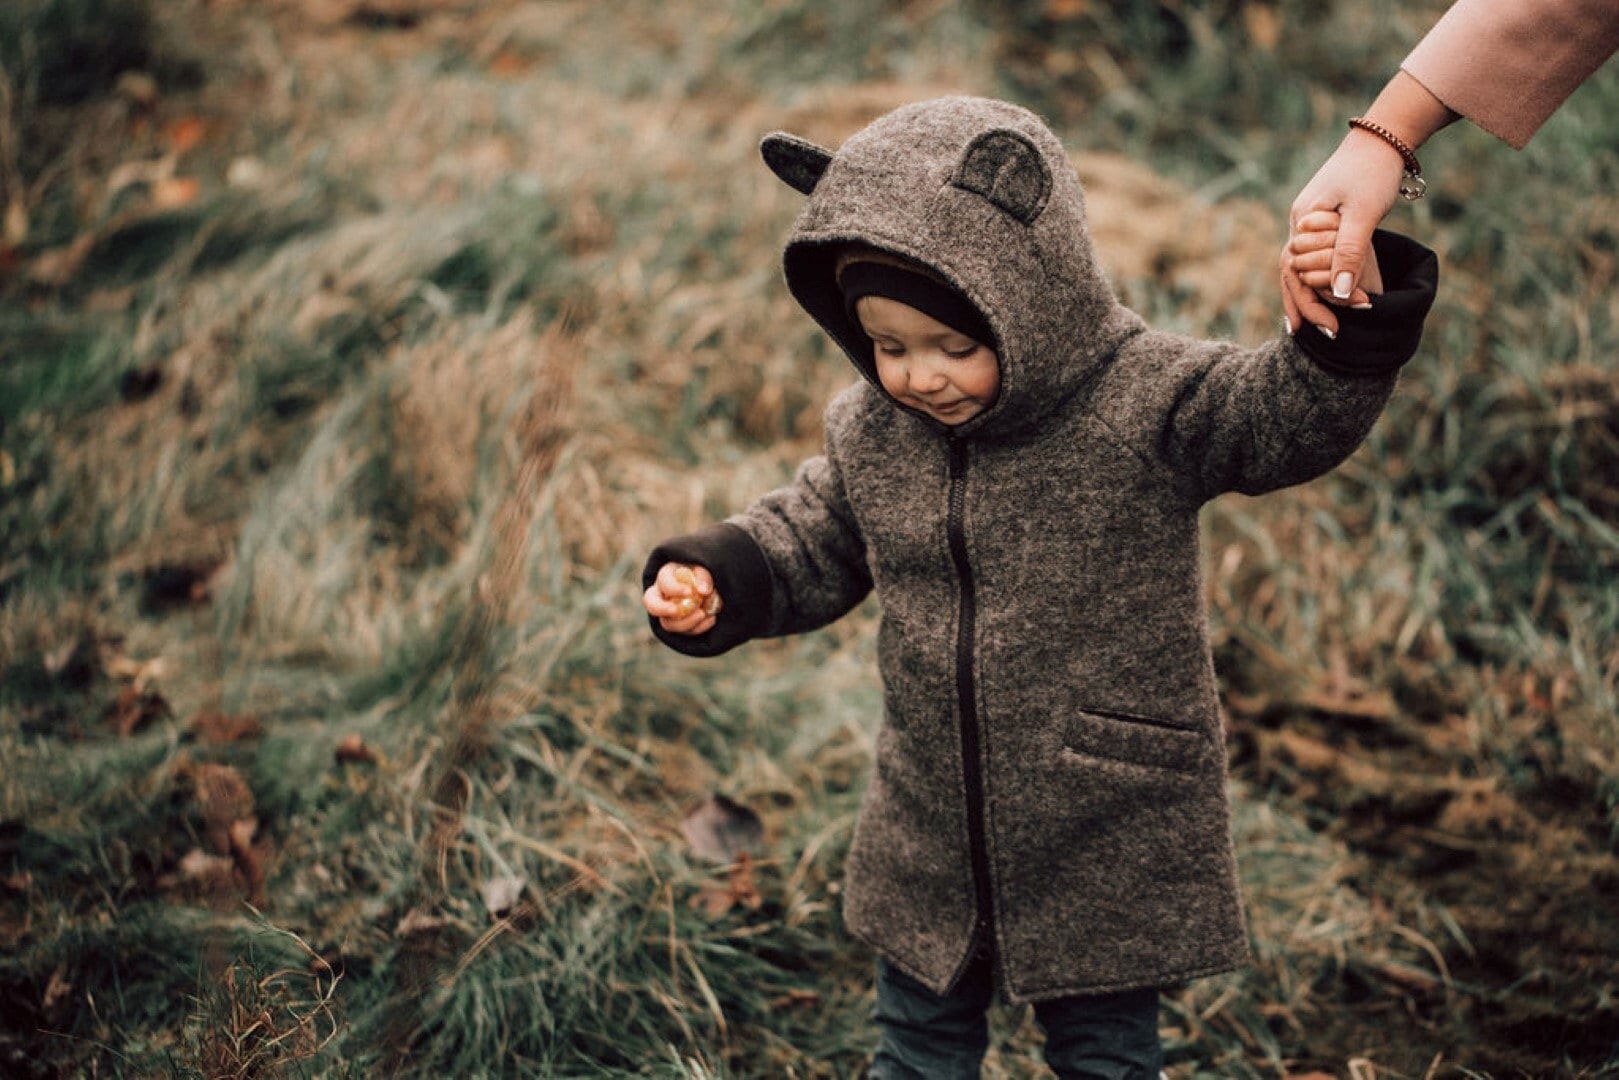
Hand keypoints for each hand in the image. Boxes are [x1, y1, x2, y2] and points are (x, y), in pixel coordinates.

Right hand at [643, 563, 722, 635]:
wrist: (706, 588)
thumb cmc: (701, 574)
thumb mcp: (703, 569)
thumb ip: (703, 577)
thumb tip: (703, 590)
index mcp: (666, 577)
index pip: (663, 582)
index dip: (673, 588)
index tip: (689, 592)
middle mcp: (661, 596)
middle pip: (651, 605)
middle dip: (663, 609)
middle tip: (677, 611)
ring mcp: (668, 614)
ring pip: (668, 624)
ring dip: (686, 622)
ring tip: (703, 614)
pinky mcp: (679, 626)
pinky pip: (685, 632)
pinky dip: (699, 627)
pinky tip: (711, 618)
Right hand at [1283, 129, 1403, 335]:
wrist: (1382, 140)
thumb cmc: (1373, 172)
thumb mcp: (1363, 214)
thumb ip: (1350, 253)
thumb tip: (1341, 294)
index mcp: (1302, 222)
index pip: (1295, 273)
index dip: (1310, 303)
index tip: (1330, 328)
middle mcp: (1299, 224)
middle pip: (1292, 275)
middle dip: (1307, 307)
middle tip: (1329, 336)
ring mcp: (1309, 223)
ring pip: (1301, 269)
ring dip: (1310, 297)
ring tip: (1318, 326)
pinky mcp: (1324, 222)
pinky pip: (1314, 258)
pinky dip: (1318, 280)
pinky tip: (1327, 297)